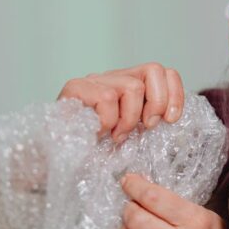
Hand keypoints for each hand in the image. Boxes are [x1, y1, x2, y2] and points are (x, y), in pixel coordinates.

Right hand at [57, 62, 184, 142]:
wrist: (53, 158)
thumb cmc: (94, 148)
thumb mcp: (131, 134)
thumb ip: (148, 121)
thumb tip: (173, 118)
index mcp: (130, 84)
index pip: (163, 72)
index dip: (174, 94)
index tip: (170, 119)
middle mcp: (114, 77)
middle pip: (153, 69)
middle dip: (157, 102)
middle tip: (145, 127)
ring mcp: (94, 80)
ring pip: (132, 87)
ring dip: (129, 120)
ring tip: (116, 136)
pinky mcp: (76, 87)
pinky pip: (107, 98)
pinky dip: (108, 122)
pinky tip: (98, 133)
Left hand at [119, 173, 223, 228]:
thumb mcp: (207, 218)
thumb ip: (180, 204)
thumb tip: (147, 187)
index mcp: (195, 220)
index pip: (154, 197)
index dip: (136, 186)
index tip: (129, 180)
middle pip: (136, 218)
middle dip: (129, 207)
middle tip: (132, 204)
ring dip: (126, 226)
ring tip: (136, 222)